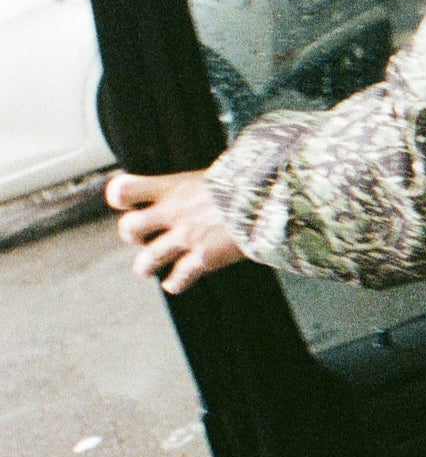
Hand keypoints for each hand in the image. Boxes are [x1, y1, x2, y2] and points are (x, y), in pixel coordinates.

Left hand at [105, 168, 247, 294]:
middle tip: (141, 236)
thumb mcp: (214, 173)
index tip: (130, 202)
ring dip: (146, 265)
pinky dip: (175, 282)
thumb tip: (194, 186)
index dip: (121, 197)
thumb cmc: (250, 182)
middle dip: (132, 235)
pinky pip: (178, 278)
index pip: (123, 190)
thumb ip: (193, 185)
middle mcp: (174, 212)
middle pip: (128, 228)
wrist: (273, 198)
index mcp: (173, 186)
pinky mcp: (204, 258)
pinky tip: (177, 281)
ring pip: (146, 260)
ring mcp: (188, 237)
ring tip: (148, 267)